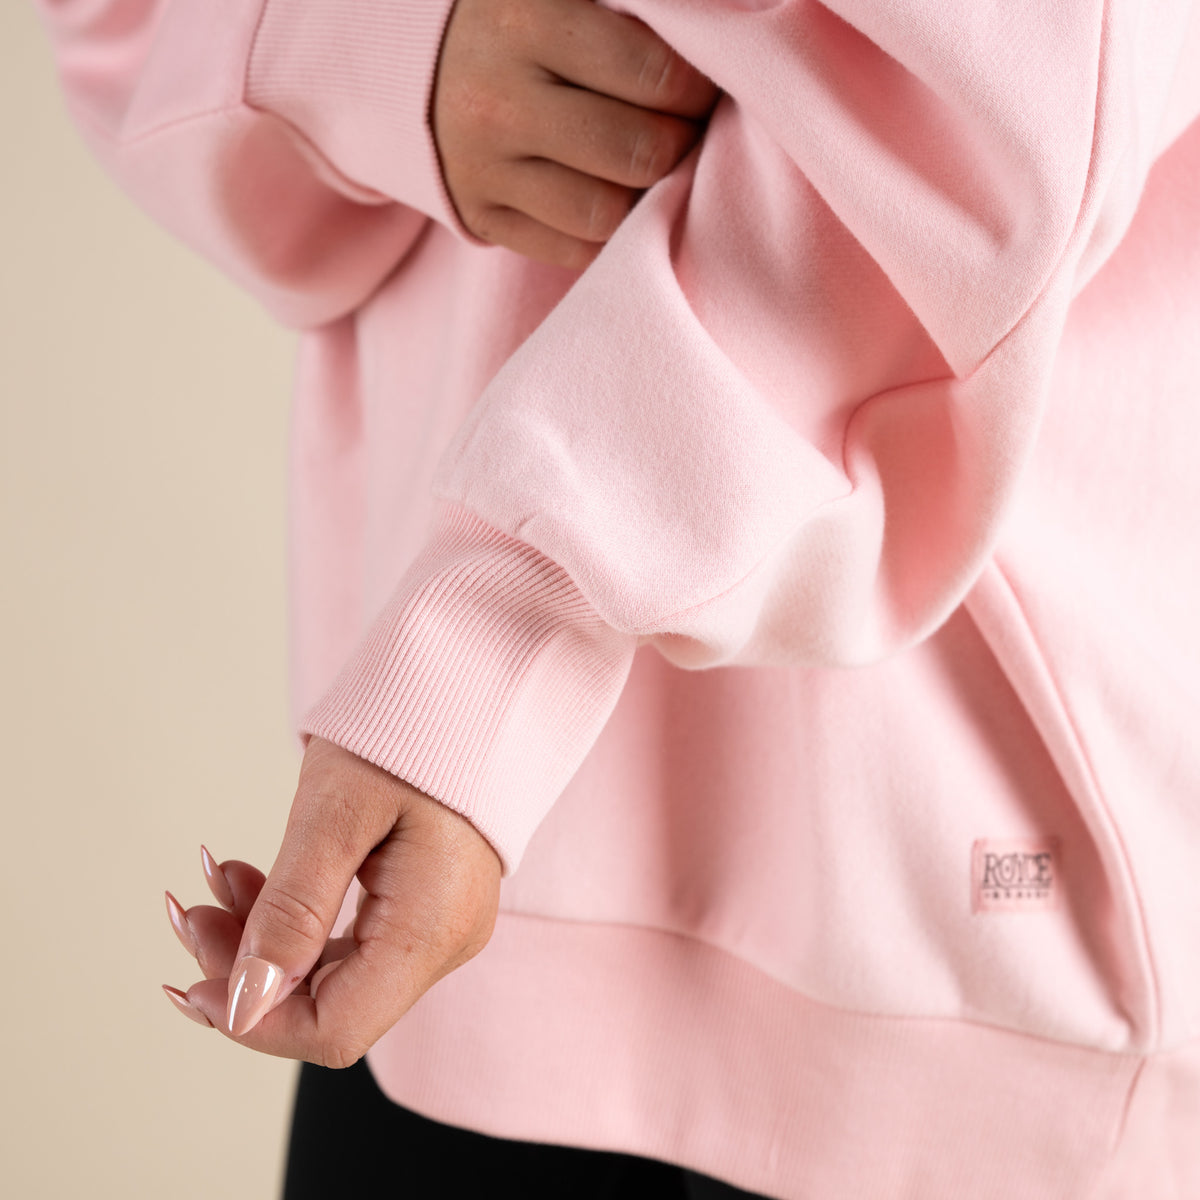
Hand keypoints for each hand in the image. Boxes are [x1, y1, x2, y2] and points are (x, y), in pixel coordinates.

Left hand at [162, 737, 500, 1067]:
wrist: (469, 689)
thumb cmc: (410, 731)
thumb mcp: (337, 810)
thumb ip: (293, 910)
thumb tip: (243, 1004)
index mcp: (432, 926)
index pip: (335, 1028)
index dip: (254, 1020)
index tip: (191, 976)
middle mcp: (446, 942)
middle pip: (329, 1003)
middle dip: (246, 970)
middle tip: (188, 910)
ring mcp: (442, 928)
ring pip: (333, 974)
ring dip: (262, 941)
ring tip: (218, 881)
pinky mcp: (428, 909)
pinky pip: (351, 942)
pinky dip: (295, 921)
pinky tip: (256, 882)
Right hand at [433, 0, 716, 268]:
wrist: (410, 61)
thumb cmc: (514, 17)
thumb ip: (630, 8)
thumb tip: (717, 29)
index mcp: (525, 20)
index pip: (654, 76)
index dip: (697, 90)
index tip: (700, 87)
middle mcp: (498, 100)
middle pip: (636, 152)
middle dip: (678, 145)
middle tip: (681, 131)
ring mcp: (482, 168)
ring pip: (605, 213)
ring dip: (644, 198)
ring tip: (648, 168)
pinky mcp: (479, 216)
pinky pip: (570, 251)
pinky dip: (607, 234)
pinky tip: (613, 196)